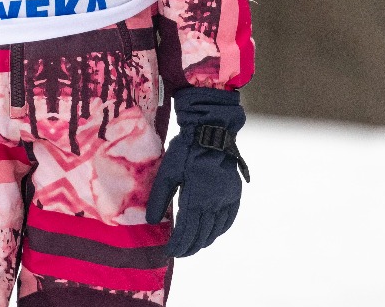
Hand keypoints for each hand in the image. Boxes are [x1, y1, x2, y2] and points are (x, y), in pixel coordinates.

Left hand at [146, 87, 250, 257]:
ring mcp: (227, 199)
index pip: (187, 231)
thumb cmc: (185, 150)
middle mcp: (214, 203)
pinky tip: (212, 233)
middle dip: (190, 246)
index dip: (178, 244)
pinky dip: (219, 230)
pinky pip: (228, 219)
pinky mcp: (234, 193)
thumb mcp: (167, 172)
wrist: (211, 131)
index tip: (170, 251)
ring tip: (193, 246)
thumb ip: (159, 198)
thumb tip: (150, 221)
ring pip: (216, 229)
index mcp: (196, 198)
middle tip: (179, 252)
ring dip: (204, 240)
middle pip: (202, 234)